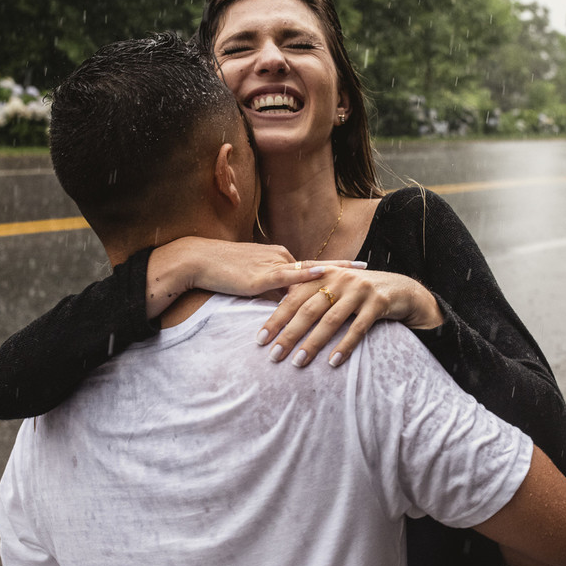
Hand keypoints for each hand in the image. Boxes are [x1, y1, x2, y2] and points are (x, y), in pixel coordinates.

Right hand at [145, 238, 359, 318]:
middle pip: (318, 265)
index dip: (334, 268)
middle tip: (368, 268)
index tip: (355, 267)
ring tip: (359, 274)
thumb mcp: (250, 283)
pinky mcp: (261, 274)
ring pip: (310, 271)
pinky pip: (290, 275)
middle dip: (343, 268)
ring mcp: (273, 264)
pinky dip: (308, 276)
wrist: (197, 261)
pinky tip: (325, 275)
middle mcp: (281, 257)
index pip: (312, 266)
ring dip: (334, 275)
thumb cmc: (219, 273)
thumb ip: (268, 292)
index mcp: (278, 258)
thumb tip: (283, 308)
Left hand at [256, 267, 444, 367]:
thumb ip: (311, 296)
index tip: (260, 340)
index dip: (275, 319)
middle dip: (289, 335)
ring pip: (330, 320)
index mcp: (324, 275)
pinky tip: (333, 362)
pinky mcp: (378, 303)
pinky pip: (358, 328)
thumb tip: (278, 318)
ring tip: (297, 362)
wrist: (400, 288)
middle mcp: (339, 279)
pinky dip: (344, 346)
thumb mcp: (335, 288)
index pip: (293, 298)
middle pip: (308, 310)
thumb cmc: (360, 293)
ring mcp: (359, 290)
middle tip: (274, 356)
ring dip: (312, 344)